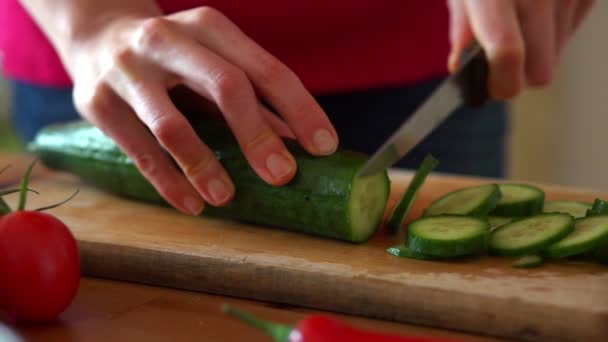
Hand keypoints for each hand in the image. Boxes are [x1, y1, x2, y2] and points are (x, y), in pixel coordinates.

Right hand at [67, 7, 337, 214]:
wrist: (96, 35)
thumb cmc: (174, 57)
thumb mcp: (214, 62)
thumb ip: (253, 97)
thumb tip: (297, 143)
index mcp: (209, 27)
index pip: (265, 69)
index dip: (299, 108)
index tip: (324, 147)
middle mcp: (169, 40)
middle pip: (225, 88)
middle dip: (257, 136)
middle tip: (282, 176)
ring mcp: (128, 70)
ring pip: (173, 125)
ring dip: (204, 166)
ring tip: (227, 198)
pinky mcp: (96, 102)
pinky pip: (138, 151)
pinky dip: (167, 182)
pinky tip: (191, 205)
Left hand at [447, 0, 594, 98]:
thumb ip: (463, 29)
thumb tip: (462, 67)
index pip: (507, 53)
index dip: (501, 83)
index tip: (492, 88)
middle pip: (541, 71)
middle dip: (519, 70)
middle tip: (500, 50)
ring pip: (557, 55)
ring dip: (537, 45)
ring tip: (520, 11)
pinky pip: (572, 30)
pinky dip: (555, 26)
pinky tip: (540, 1)